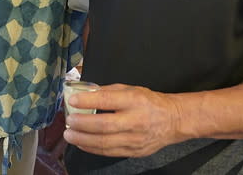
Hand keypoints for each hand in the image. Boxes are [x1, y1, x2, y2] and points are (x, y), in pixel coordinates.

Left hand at [63, 83, 182, 157]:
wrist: (173, 120)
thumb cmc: (149, 102)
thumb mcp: (131, 89)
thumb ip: (108, 91)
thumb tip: (84, 93)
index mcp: (134, 100)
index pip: (107, 100)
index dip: (88, 101)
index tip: (72, 100)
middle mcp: (135, 120)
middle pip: (104, 125)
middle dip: (82, 124)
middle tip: (68, 121)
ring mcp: (135, 139)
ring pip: (105, 142)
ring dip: (83, 139)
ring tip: (69, 134)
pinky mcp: (134, 151)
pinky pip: (109, 152)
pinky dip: (92, 148)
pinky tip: (82, 143)